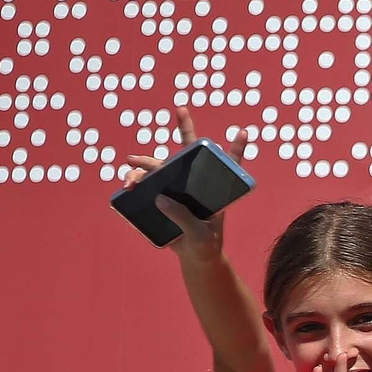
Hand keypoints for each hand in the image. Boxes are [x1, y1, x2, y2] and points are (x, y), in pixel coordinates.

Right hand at [121, 107, 251, 264]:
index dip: (236, 149)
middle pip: (188, 154)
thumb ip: (184, 218)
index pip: (227, 167)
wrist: (196, 258)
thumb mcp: (200, 235)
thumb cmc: (205, 245)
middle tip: (179, 114)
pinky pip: (146, 186)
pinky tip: (127, 188)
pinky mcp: (162, 198)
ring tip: (131, 179)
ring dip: (142, 168)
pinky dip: (134, 184)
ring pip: (159, 169)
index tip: (244, 132)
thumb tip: (160, 199)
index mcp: (214, 191)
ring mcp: (177, 189)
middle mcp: (195, 184)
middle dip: (183, 130)